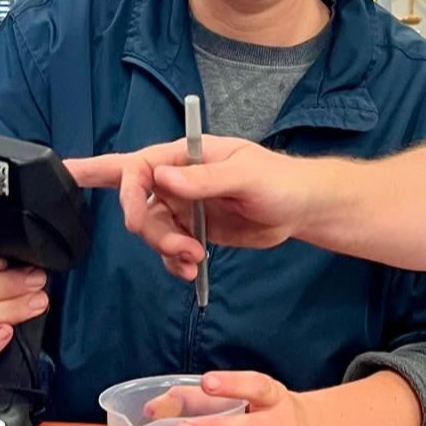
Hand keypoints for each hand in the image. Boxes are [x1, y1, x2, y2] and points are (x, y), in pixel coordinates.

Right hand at [0, 238, 48, 374]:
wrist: (3, 311)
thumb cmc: (10, 271)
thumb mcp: (6, 255)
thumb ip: (7, 250)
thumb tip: (28, 254)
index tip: (3, 261)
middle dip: (6, 284)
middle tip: (37, 280)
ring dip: (8, 309)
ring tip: (39, 302)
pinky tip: (7, 333)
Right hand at [65, 137, 316, 279]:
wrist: (301, 209)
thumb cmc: (280, 181)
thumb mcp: (246, 176)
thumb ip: (205, 178)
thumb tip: (162, 178)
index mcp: (187, 156)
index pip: (139, 166)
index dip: (125, 189)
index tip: (134, 218)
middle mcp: (179, 180)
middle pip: (137, 201)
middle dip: (143, 225)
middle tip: (169, 244)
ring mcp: (185, 206)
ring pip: (153, 230)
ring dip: (166, 249)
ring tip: (195, 259)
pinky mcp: (194, 230)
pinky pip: (169, 249)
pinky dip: (174, 262)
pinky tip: (192, 270)